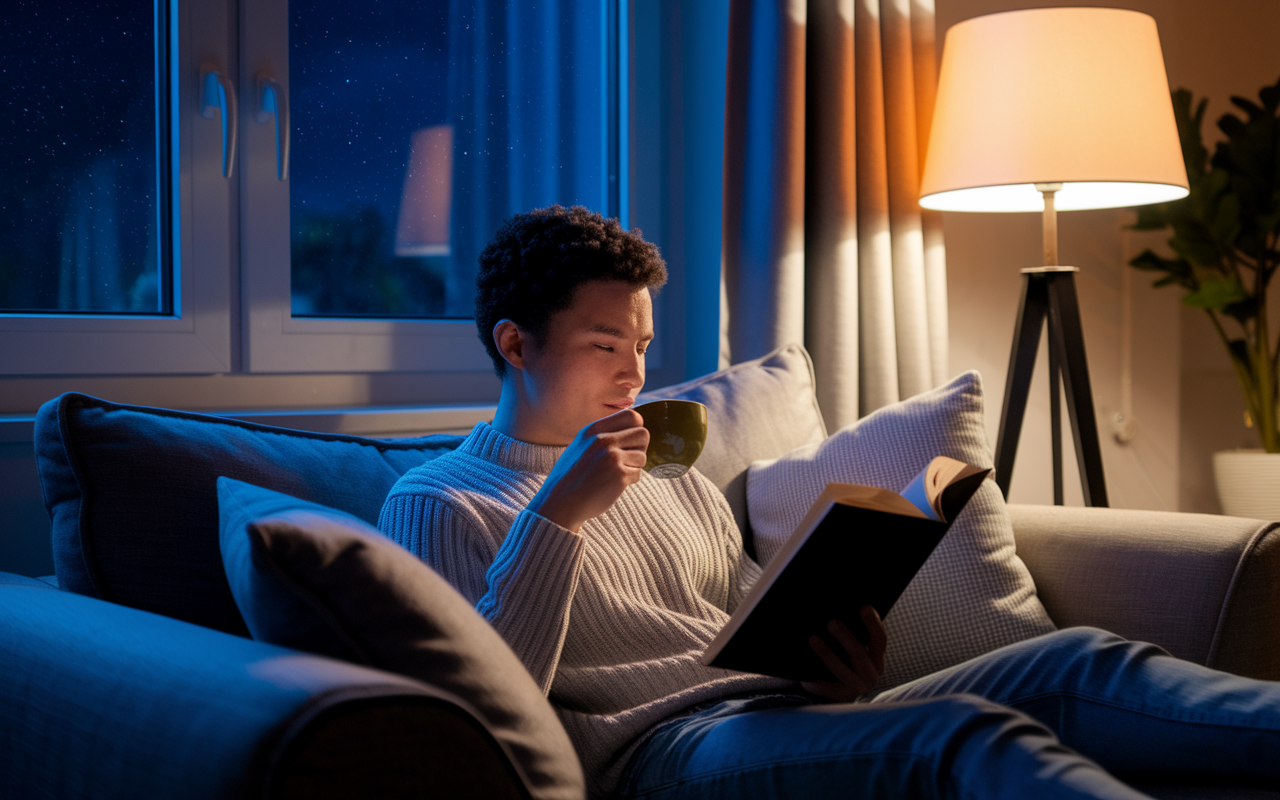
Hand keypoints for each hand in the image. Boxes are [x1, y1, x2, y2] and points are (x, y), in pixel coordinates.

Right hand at [526, 409, 648, 532]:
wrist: (561, 502)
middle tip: (626, 459)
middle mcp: (604, 440)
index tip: (628, 442)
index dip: (635, 429)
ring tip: (615, 473)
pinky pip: (637, 474)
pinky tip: (613, 485)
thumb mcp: (583, 445)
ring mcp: (612, 457)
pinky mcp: (619, 475)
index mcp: (594, 429)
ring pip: (642, 456)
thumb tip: (634, 429)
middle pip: (643, 434)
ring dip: (634, 466)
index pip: (633, 416)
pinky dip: (629, 480)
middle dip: (639, 448)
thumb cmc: (573, 475)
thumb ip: (604, 434)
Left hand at [801, 605, 886, 702]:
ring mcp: (857, 686)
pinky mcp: (842, 697)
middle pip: (860, 655)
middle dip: (846, 638)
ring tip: (813, 639)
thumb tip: (837, 611)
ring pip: (843, 671)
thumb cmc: (847, 660)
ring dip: (827, 654)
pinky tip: (805, 675)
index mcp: (876, 657)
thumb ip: (852, 634)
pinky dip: (817, 682)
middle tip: (831, 622)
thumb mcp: (854, 648)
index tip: (864, 607)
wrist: (843, 690)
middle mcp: (871, 673)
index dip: (873, 623)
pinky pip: (828, 689)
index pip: (880, 638)